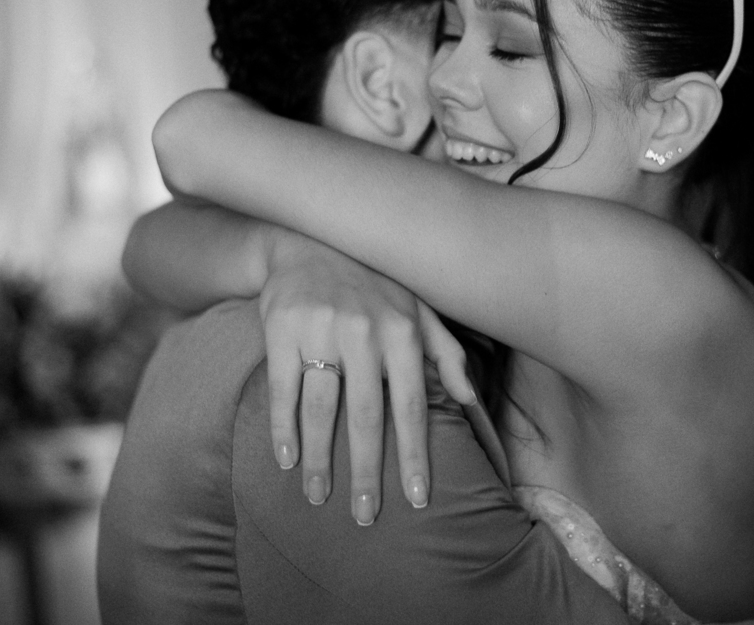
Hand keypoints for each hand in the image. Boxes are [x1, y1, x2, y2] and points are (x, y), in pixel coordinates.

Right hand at [258, 231, 473, 523]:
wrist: (312, 238)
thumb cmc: (376, 283)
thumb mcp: (421, 308)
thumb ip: (448, 354)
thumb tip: (471, 402)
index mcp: (403, 332)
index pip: (412, 406)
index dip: (416, 454)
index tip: (417, 498)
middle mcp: (364, 332)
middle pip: (366, 417)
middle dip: (367, 472)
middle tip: (365, 516)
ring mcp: (321, 330)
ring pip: (321, 408)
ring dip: (319, 460)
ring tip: (319, 498)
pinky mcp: (282, 329)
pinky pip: (283, 388)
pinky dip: (282, 427)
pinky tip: (284, 459)